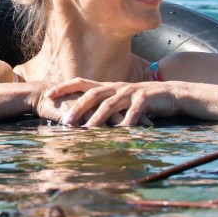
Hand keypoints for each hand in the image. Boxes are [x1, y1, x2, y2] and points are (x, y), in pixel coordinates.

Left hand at [38, 77, 171, 127]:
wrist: (171, 93)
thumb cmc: (142, 101)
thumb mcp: (120, 102)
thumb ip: (104, 107)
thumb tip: (83, 120)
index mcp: (108, 87)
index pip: (81, 83)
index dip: (63, 87)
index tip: (47, 95)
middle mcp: (116, 87)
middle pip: (93, 94)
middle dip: (78, 107)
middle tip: (65, 121)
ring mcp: (131, 92)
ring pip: (110, 104)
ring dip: (98, 118)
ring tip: (88, 130)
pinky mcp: (145, 98)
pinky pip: (134, 111)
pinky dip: (127, 122)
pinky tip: (121, 133)